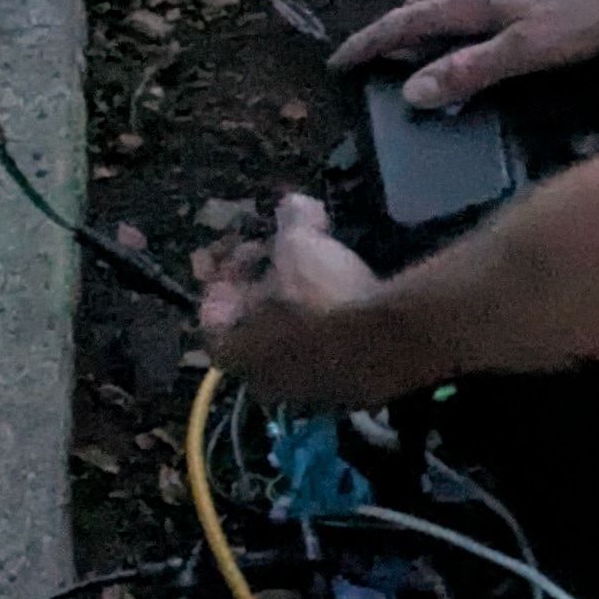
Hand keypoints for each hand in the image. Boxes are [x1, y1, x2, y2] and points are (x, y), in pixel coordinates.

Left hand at [199, 191, 400, 407]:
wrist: (385, 345)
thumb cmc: (321, 297)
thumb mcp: (300, 243)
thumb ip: (290, 218)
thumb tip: (292, 202)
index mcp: (229, 345)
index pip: (213, 301)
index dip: (231, 264)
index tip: (256, 242)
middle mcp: (255, 378)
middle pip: (252, 324)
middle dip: (267, 288)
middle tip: (290, 260)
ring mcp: (298, 393)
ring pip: (289, 342)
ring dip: (300, 311)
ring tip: (325, 279)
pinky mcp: (338, 396)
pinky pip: (323, 355)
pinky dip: (329, 330)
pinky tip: (352, 305)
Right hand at [333, 0, 598, 107]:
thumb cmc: (591, 9)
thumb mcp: (529, 50)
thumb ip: (471, 69)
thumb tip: (411, 90)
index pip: (403, 23)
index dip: (369, 45)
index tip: (338, 63)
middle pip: (421, 4)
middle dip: (390, 30)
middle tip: (370, 55)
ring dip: (424, 15)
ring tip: (414, 36)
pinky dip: (457, 3)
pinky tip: (476, 10)